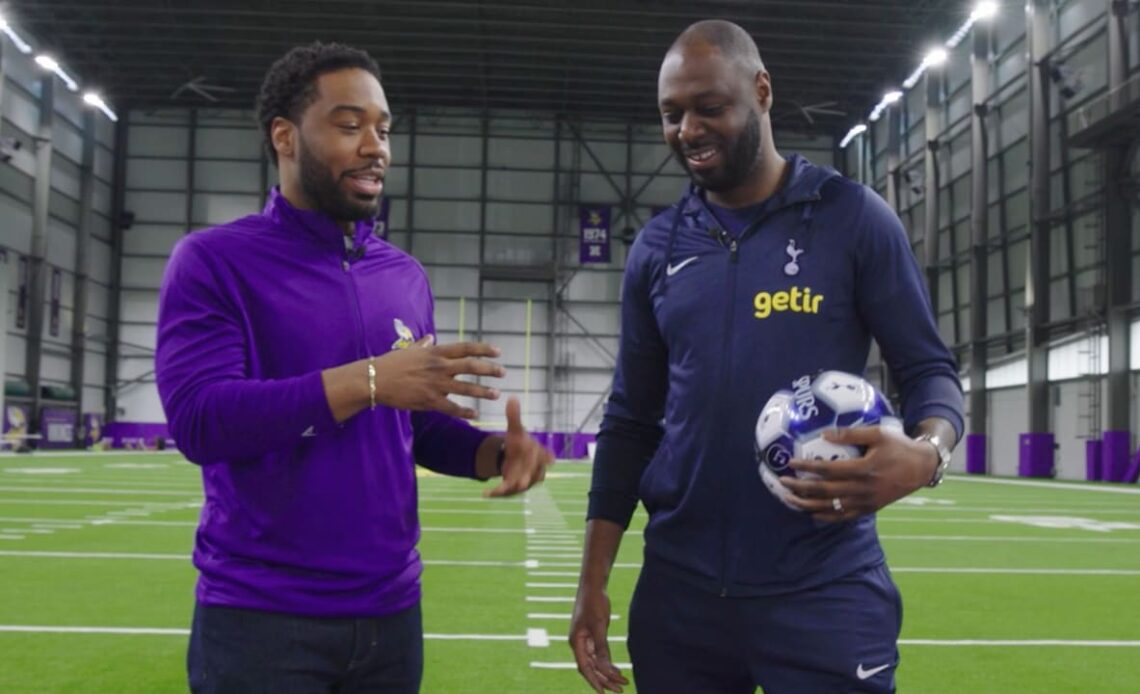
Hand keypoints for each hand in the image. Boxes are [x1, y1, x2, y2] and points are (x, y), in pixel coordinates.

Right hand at [374, 336, 503, 418]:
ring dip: (483, 391)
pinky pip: (452, 408)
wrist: (374, 379)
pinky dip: (465, 412)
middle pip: (471, 366)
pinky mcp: (429, 400)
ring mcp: (435, 384)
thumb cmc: (390, 363)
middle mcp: (439, 366)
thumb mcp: (409, 350)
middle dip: (490, 370)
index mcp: (436, 352)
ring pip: (466, 388)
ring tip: (496, 394)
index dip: (484, 349)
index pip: (466, 348)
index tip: (498, 352)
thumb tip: (430, 337)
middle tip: (503, 373)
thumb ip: (423, 344)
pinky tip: (475, 414)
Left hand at [484, 397, 553, 496]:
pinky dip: (496, 493)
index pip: (545, 457)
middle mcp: (536, 470)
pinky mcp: (513, 488)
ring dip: (511, 488)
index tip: (548, 459)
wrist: (513, 459)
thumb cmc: (519, 444)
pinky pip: (506, 492)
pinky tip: (484, 493)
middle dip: (528, 478)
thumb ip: (514, 416)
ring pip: (521, 486)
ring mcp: (526, 481)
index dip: (546, 459)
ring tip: (501, 490)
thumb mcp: (515, 430)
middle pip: (535, 475)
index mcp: (540, 455)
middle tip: (521, 482)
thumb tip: (512, 397)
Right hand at [569, 586, 627, 692]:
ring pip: (596, 662)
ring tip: (623, 682)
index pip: (585, 668)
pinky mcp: (592, 635)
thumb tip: (605, 668)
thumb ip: (602, 648)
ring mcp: (585, 640)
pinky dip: (608, 662)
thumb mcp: (599, 625)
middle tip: (621, 690)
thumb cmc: (594, 602)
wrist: (593, 585)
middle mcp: (578, 643)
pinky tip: (617, 669)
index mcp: (576, 642)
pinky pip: (599, 654)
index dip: (594, 681)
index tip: (603, 693)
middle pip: (591, 667)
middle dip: (605, 679)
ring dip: (608, 672)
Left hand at [778, 425, 937, 521]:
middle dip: (801, 488)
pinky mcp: (870, 509)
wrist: (922, 467)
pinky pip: (844, 516)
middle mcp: (863, 489)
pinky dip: (827, 516)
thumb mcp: (878, 434)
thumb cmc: (899, 447)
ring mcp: (866, 502)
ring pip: (831, 507)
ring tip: (790, 499)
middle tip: (782, 483)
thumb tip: (824, 434)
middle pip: (825, 491)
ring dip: (808, 505)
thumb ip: (850, 434)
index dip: (807, 467)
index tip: (790, 463)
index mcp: (864, 469)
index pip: (828, 470)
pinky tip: (812, 513)